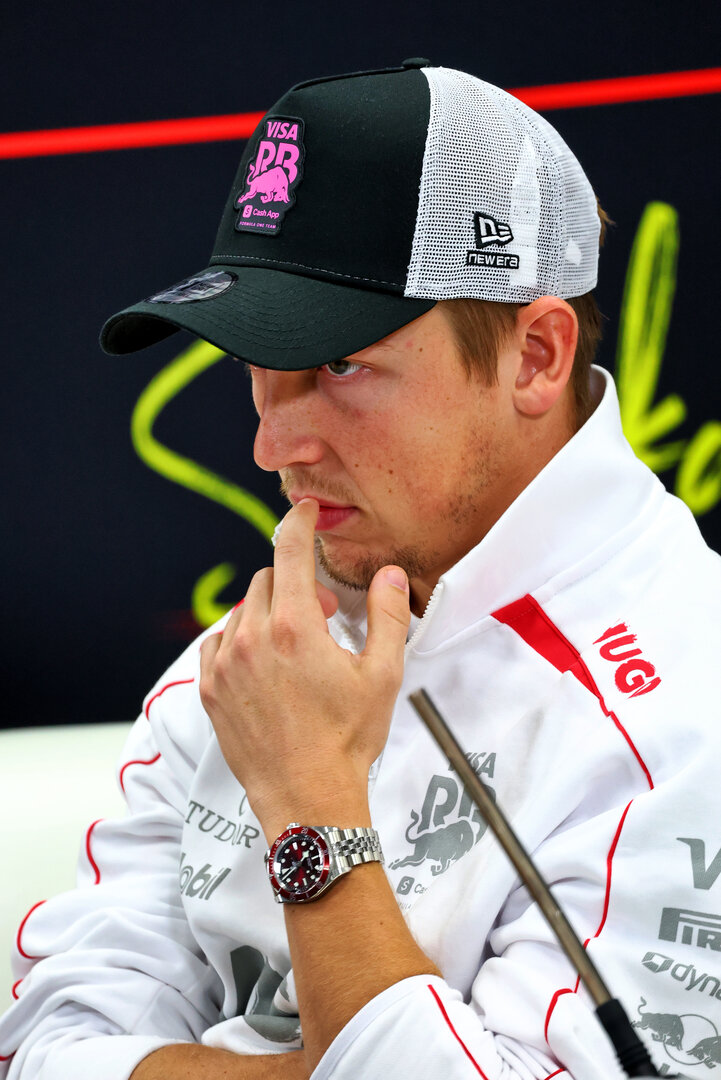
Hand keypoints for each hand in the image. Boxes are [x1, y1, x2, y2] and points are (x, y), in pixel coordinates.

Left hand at [199, 498, 410, 837]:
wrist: (307, 798)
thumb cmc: (347, 740)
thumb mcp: (383, 676)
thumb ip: (386, 616)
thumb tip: (389, 575)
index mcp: (295, 627)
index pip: (290, 551)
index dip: (299, 523)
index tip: (304, 512)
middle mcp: (252, 638)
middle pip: (267, 578)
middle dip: (294, 584)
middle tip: (320, 615)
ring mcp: (226, 664)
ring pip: (243, 609)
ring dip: (268, 613)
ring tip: (294, 647)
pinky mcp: (211, 689)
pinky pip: (219, 641)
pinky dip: (240, 639)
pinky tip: (263, 664)